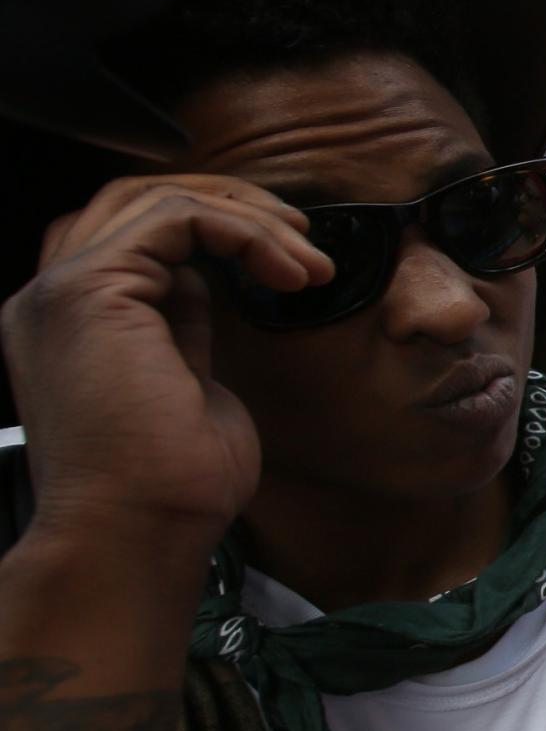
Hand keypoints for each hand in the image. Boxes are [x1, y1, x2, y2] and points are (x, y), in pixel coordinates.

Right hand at [3, 175, 328, 549]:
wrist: (139, 532)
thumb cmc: (171, 486)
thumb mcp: (185, 386)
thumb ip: (181, 329)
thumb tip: (202, 287)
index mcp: (69, 321)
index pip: (133, 234)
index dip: (213, 228)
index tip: (288, 263)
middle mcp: (50, 297)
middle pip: (135, 199)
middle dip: (232, 206)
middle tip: (305, 242)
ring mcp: (62, 289)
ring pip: (157, 198)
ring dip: (249, 219)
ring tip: (311, 265)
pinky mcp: (90, 288)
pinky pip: (176, 217)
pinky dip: (242, 231)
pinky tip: (287, 271)